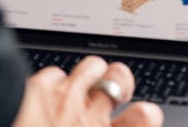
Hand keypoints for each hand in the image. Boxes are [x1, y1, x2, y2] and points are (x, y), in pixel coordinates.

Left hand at [12, 55, 162, 126]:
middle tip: (113, 91)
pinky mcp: (39, 87)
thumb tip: (97, 122)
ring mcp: (65, 98)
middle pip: (120, 79)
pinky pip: (55, 73)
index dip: (148, 115)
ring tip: (81, 84)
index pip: (146, 118)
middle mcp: (90, 118)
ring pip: (92, 65)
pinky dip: (52, 81)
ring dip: (90, 72)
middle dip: (119, 80)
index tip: (144, 114)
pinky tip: (45, 93)